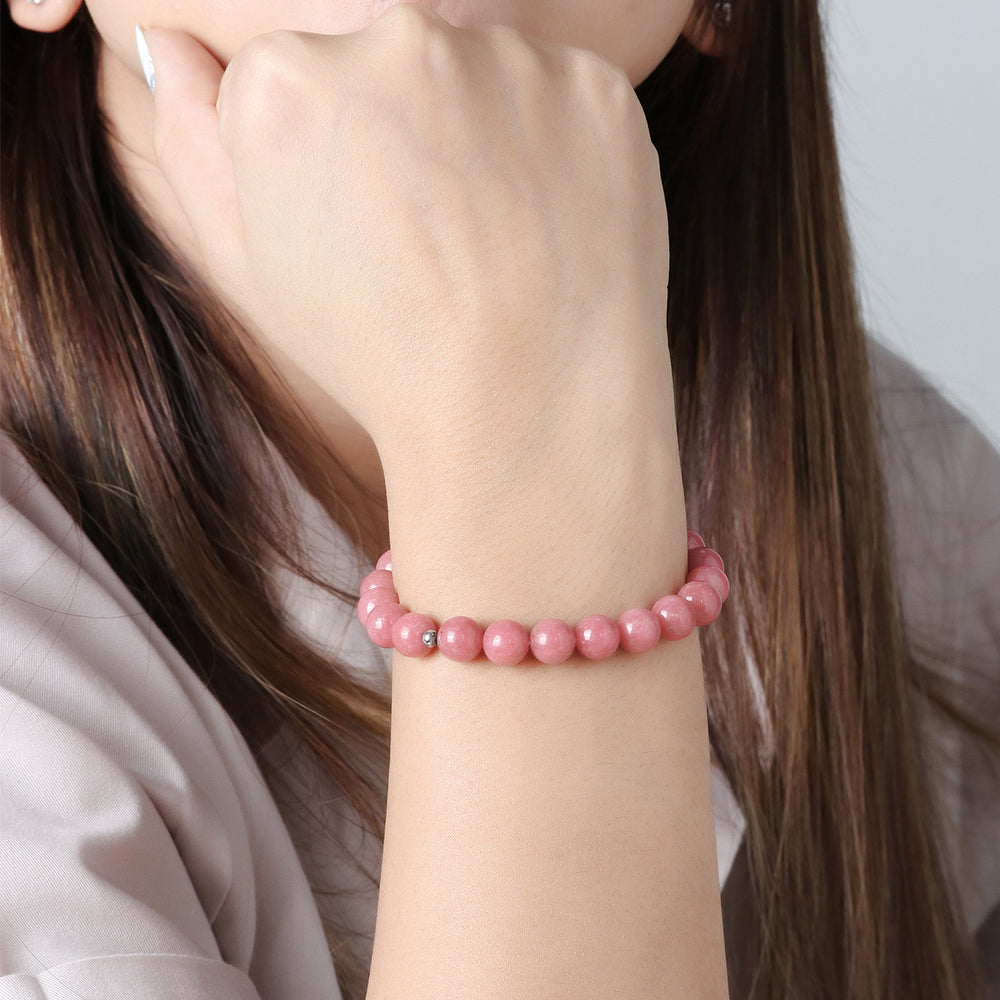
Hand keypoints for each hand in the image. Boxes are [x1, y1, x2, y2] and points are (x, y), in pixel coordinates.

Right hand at [145, 6, 671, 470]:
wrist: (526, 410)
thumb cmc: (380, 354)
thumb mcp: (253, 268)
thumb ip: (193, 141)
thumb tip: (175, 45)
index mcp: (286, 82)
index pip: (293, 74)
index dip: (326, 158)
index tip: (360, 225)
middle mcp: (394, 37)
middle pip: (385, 57)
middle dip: (401, 129)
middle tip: (436, 233)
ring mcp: (508, 59)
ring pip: (480, 72)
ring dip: (482, 133)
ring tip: (495, 239)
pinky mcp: (596, 90)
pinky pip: (563, 98)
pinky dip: (558, 150)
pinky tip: (548, 227)